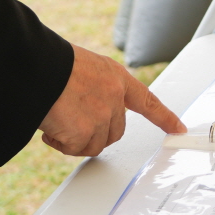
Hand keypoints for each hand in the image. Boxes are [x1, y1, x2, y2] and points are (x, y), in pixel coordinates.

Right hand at [40, 43, 185, 155]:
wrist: (35, 68)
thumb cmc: (53, 65)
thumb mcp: (86, 69)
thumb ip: (99, 89)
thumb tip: (93, 110)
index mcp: (117, 77)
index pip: (147, 100)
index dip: (164, 117)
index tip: (178, 129)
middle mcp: (115, 97)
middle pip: (116, 131)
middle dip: (95, 132)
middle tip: (71, 120)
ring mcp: (102, 116)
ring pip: (95, 144)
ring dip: (75, 139)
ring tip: (58, 119)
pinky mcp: (85, 133)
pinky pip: (75, 149)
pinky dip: (61, 143)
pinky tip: (50, 127)